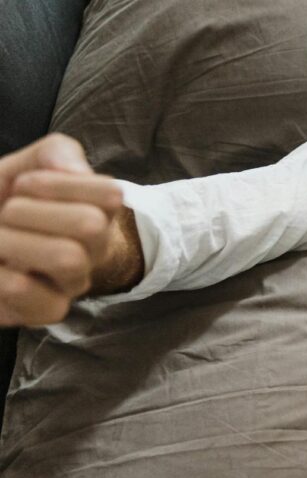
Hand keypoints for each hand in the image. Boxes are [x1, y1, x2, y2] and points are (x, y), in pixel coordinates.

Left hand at [0, 134, 122, 326]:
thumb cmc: (9, 201)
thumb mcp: (28, 165)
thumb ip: (56, 153)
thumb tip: (73, 171)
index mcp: (98, 212)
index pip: (111, 194)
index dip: (60, 184)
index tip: (24, 186)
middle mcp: (95, 249)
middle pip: (90, 224)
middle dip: (29, 211)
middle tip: (5, 215)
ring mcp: (74, 282)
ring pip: (68, 258)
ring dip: (14, 241)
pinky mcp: (47, 311)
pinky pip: (35, 296)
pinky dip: (2, 278)